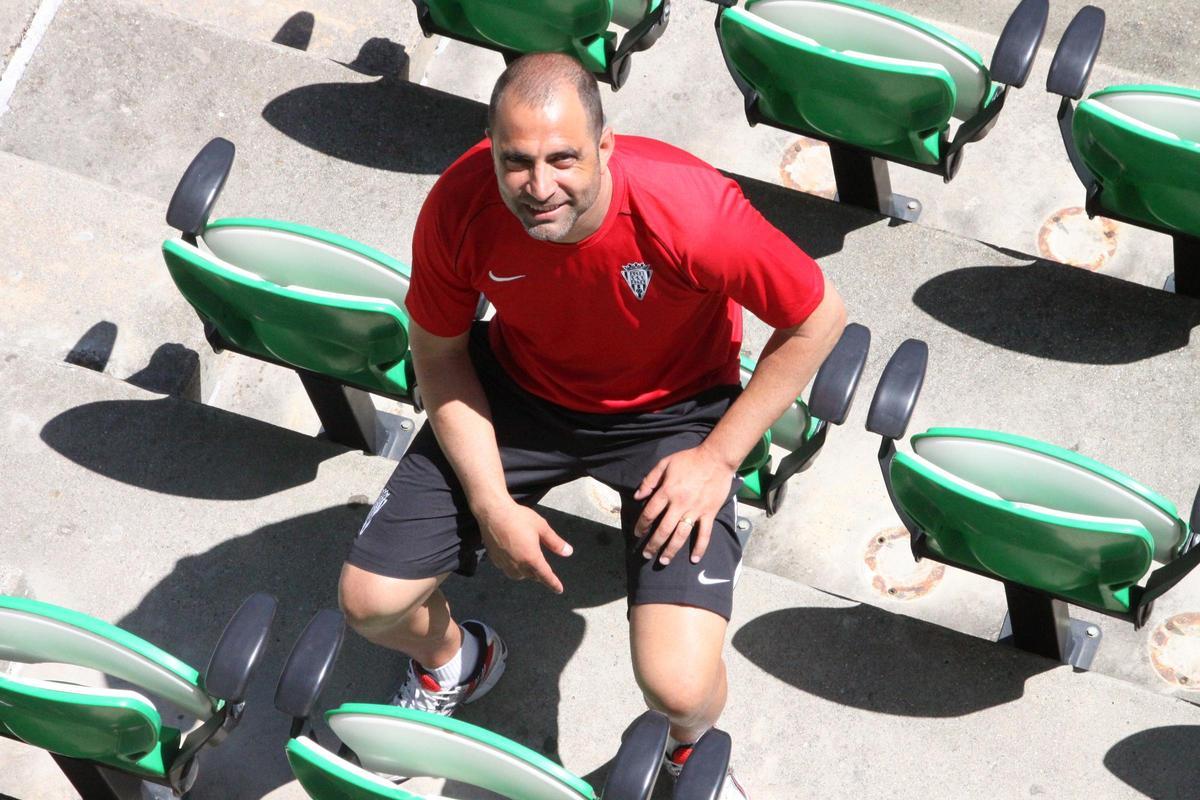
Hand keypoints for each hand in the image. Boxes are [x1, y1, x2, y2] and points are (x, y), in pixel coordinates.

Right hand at [475, 500, 572, 593]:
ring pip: (518, 575)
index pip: (545, 576)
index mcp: (531, 558)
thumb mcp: (541, 527)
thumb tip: (568, 552)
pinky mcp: (494, 560)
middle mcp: (518, 564)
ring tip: (529, 563)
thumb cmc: (519, 517)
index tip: (559, 590)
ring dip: (526, 572)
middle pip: (532, 576)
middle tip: (543, 568)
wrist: (492, 513)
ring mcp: (504, 563)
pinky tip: (514, 557)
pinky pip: (507, 569)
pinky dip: (513, 567)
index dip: (553, 584)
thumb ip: (555, 542)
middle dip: (539, 574)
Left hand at [633, 445, 735, 564]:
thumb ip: (650, 480)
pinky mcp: (709, 513)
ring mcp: (695, 511)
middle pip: (663, 529)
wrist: (716, 459)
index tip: (637, 534)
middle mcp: (679, 504)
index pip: (649, 513)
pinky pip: (704, 534)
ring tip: (663, 561)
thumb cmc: (689, 459)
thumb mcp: (665, 463)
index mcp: (667, 491)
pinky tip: (694, 559)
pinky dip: (700, 548)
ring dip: (671, 550)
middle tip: (646, 554)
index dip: (641, 525)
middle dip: (653, 544)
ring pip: (680, 535)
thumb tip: (637, 497)